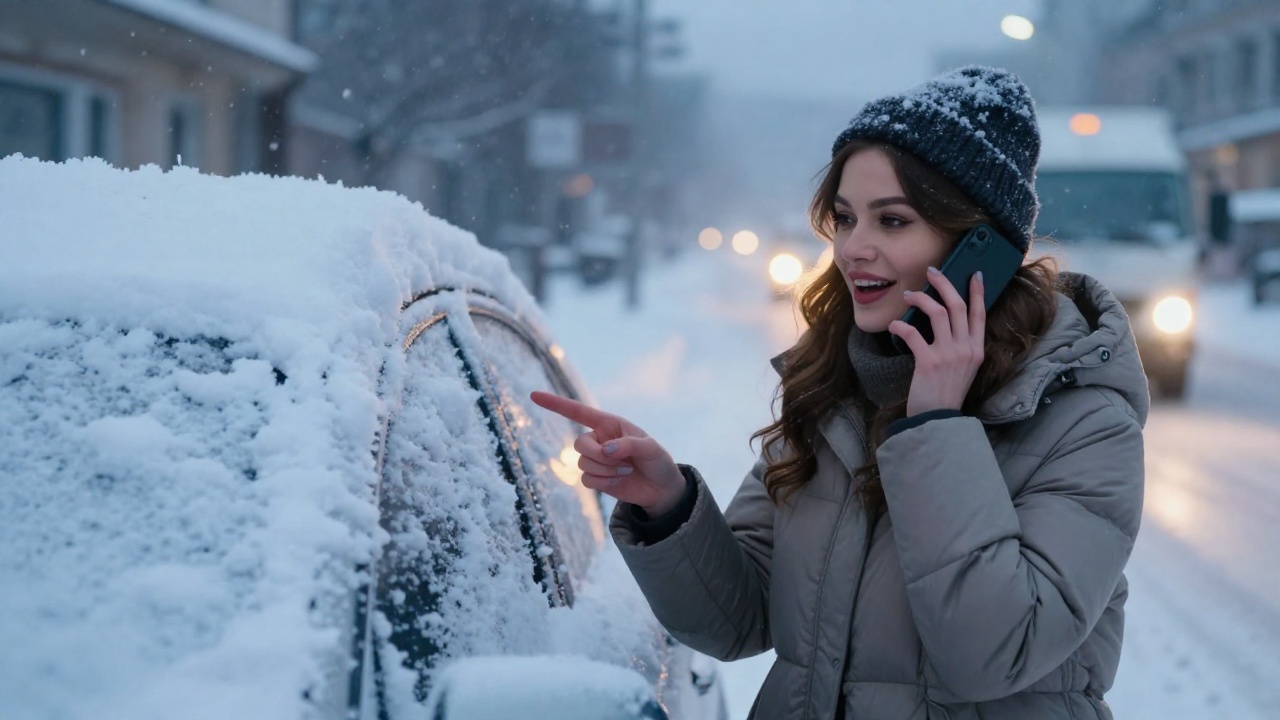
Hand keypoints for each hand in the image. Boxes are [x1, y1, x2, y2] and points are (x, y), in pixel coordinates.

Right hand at [529, 391, 687, 515]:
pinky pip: (586, 480)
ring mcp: (596, 460)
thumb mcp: (650, 448)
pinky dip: (603, 482)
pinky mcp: (596, 478)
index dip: (555, 404)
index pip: (578, 412)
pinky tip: (619, 481)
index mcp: (609, 424)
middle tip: (620, 460)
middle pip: (579, 444)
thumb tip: (605, 450)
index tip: (533, 395)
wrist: (661, 489)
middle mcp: (599, 439)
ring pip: (583, 464)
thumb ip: (628, 445)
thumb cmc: (658, 462)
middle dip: (597, 455)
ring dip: (606, 470)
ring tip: (626, 470)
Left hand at [888, 267, 985, 416]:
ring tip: (908, 295)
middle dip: (944, 284)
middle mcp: (966, 348)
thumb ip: (961, 346)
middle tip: (931, 272)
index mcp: (977, 349)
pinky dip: (901, 326)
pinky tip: (893, 325)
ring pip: (938, 313)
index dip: (977, 292)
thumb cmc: (947, 392)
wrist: (938, 420)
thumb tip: (946, 321)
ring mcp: (949, 355)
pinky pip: (913, 333)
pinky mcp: (929, 362)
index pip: (980, 313)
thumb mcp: (964, 368)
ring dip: (921, 298)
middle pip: (958, 306)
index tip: (974, 273)